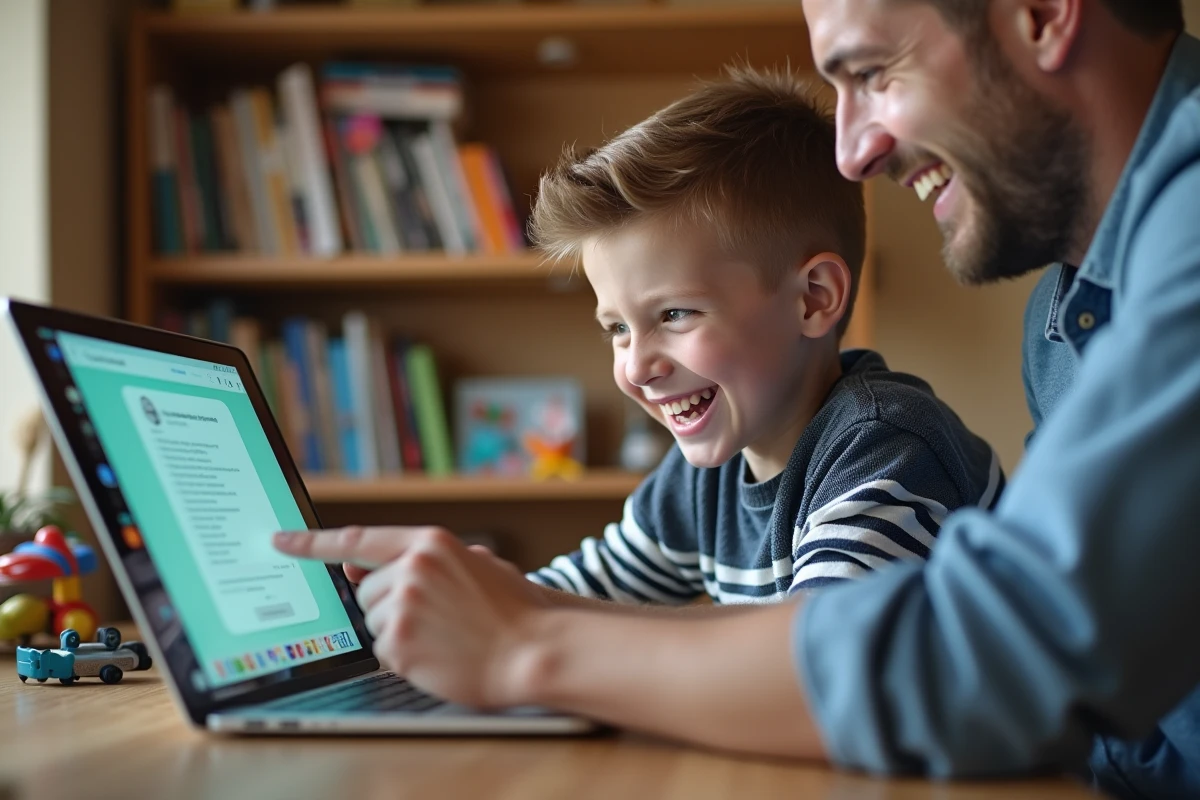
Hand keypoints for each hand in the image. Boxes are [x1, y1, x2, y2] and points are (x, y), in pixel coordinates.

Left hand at [274, 526, 548, 707]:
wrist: (535, 649)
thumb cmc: (512, 610)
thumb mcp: (472, 565)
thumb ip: (420, 559)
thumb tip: (363, 565)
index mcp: (429, 544)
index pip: (356, 540)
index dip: (311, 542)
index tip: (280, 540)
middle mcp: (410, 570)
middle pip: (367, 592)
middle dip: (391, 605)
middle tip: (437, 618)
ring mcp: (402, 608)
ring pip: (373, 623)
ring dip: (399, 633)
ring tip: (444, 636)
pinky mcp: (399, 646)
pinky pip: (383, 652)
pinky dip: (407, 658)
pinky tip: (440, 655)